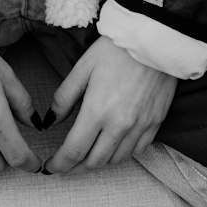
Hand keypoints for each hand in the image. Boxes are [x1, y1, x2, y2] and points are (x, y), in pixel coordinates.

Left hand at [45, 37, 176, 174]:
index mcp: (97, 111)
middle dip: (76, 168)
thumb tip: (51, 121)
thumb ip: (64, 98)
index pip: (74, 151)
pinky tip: (113, 146)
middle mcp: (119, 126)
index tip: (50, 167)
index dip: (59, 164)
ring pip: (116, 160)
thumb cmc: (115, 50)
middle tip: (66, 164)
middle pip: (94, 162)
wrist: (153, 38)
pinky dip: (122, 154)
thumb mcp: (82, 68)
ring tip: (87, 156)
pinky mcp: (155, 123)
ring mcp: (140, 127)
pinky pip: (137, 151)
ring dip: (99, 162)